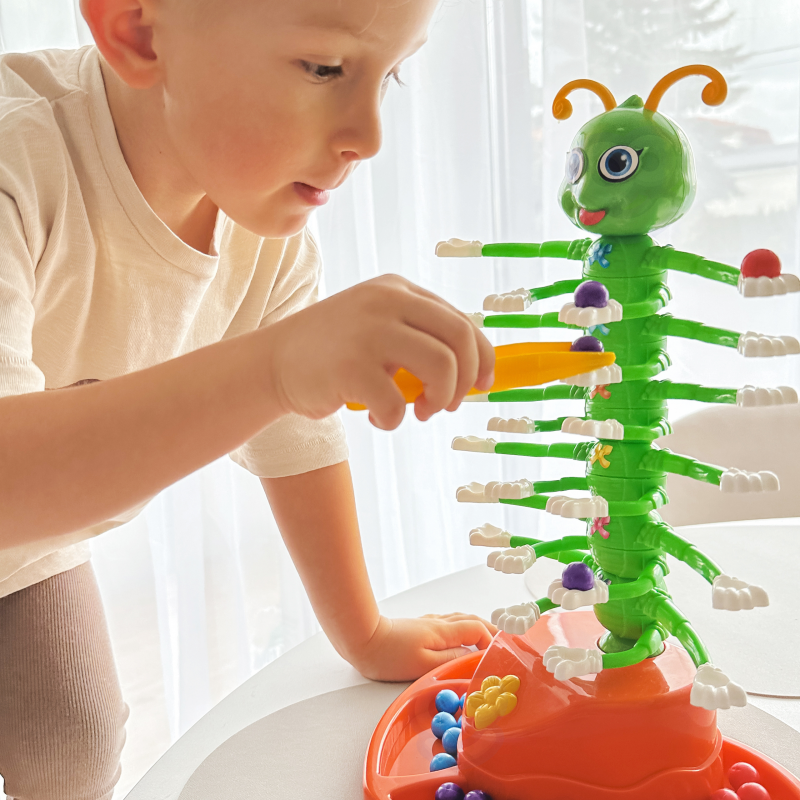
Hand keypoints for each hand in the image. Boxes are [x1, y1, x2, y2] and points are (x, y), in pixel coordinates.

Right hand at [264, 274, 494, 429]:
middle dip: (465, 380)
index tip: (483, 384)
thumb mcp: (379, 325)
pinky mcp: (351, 367)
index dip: (483, 357)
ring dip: (439, 400)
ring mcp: (368, 332)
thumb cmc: (335, 352)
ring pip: (441, 367)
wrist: (273, 362)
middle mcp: (386, 302)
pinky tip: (376, 418)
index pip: (461, 320)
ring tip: (419, 412)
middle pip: (459, 339)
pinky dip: (393, 421)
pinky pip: (397, 404)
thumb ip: (419, 336)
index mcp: (397, 290)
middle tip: (447, 404)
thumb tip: (476, 370)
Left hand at [350, 613, 496, 681]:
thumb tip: (473, 657)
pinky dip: (463, 628)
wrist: (362, 638)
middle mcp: (439, 623)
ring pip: (461, 619)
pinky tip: (460, 636)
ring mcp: (429, 622)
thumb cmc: (389, 654)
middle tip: (505, 642)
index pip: (477, 630)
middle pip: (472, 620)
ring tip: (488, 639)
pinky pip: (450, 623)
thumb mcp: (423, 665)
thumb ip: (451, 660)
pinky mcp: (420, 626)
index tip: (500, 654)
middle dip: (491, 630)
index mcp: (443, 631)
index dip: (492, 640)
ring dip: (478, 627)